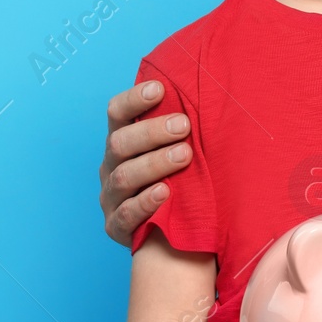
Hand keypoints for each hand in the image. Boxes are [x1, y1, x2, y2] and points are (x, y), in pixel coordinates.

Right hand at [100, 80, 191, 245]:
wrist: (173, 232)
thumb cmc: (180, 179)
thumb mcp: (177, 149)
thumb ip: (181, 127)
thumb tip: (210, 90)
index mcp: (123, 141)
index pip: (117, 113)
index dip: (134, 100)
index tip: (159, 89)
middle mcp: (112, 166)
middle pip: (120, 143)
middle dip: (152, 132)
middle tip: (184, 125)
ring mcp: (111, 197)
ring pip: (123, 176)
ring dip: (154, 163)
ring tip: (184, 155)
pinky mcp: (115, 227)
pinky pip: (126, 214)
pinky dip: (145, 202)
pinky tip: (164, 192)